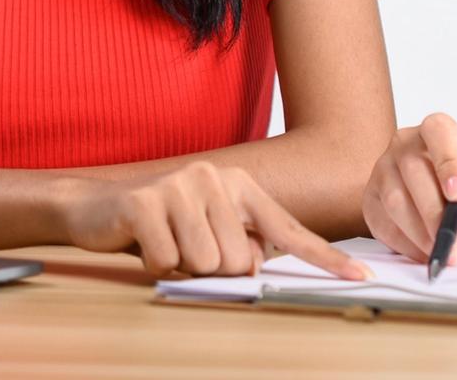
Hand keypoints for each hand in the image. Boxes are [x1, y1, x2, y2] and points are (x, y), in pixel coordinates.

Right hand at [59, 161, 370, 281]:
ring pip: (205, 264)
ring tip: (165, 244)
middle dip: (210, 269)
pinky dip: (154, 264)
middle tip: (184, 249)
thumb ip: (242, 245)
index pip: (290, 230)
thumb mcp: (209, 232)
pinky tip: (143, 244)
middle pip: (240, 260)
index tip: (360, 277)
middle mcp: (215, 178)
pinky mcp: (146, 202)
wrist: (96, 208)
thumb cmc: (162, 225)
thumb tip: (257, 266)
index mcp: (240, 185)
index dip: (325, 258)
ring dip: (180, 268)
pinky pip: (168, 261)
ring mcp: (180, 186)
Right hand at [361, 113, 456, 264]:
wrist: (454, 207)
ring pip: (394, 201)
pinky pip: (382, 223)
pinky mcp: (371, 199)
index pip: (437, 132)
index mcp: (436, 129)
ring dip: (420, 233)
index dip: (447, 162)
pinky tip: (425, 251)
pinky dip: (405, 244)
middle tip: (453, 240)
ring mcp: (383, 169)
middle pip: (413, 172)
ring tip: (443, 250)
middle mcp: (404, 143)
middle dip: (434, 212)